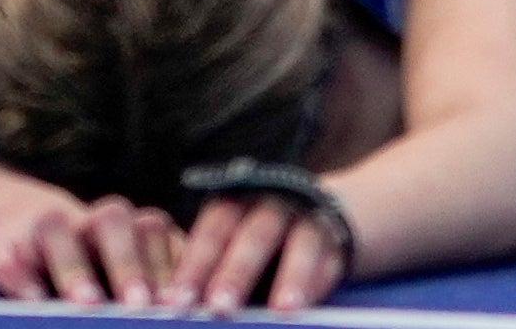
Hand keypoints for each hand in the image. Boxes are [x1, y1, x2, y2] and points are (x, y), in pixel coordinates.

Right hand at [0, 188, 183, 302]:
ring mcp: (44, 231)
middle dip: (128, 264)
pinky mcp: (3, 249)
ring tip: (88, 305)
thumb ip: (158, 285)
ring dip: (75, 268)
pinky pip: (12, 260)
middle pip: (113, 223)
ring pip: (59, 230)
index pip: (154, 232)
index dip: (168, 266)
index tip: (179, 303)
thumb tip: (194, 310)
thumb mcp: (127, 266)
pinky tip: (35, 301)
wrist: (17, 224)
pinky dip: (22, 280)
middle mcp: (88, 222)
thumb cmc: (92, 259)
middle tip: (140, 306)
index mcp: (128, 227)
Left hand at [166, 183, 353, 310]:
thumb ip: (211, 276)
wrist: (329, 215)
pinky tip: (307, 306)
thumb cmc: (263, 244)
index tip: (174, 303)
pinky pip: (332, 258)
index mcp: (238, 205)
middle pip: (253, 234)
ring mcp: (311, 217)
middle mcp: (274, 204)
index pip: (212, 231)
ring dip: (291, 277)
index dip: (193, 267)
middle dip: (235, 273)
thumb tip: (177, 310)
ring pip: (301, 242)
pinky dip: (320, 283)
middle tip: (218, 308)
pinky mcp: (341, 236)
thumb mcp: (235, 248)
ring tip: (280, 310)